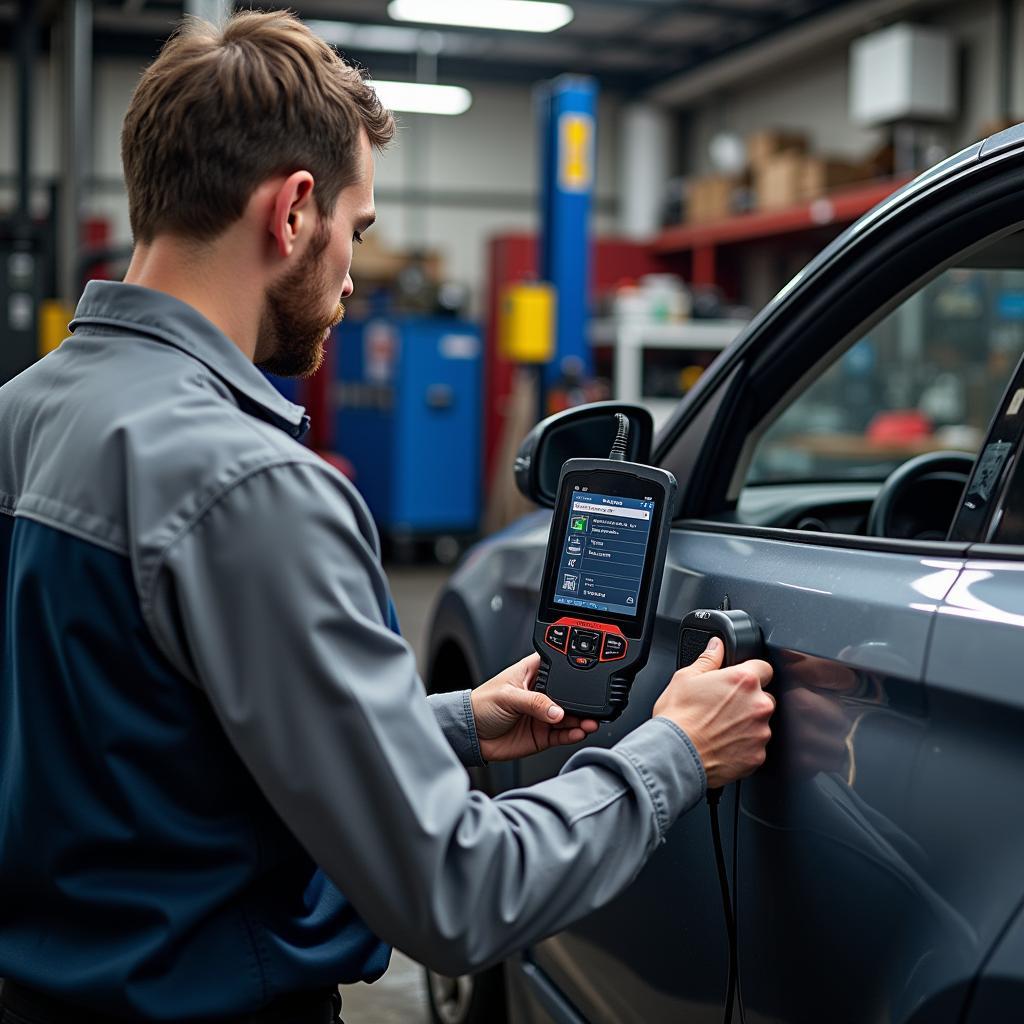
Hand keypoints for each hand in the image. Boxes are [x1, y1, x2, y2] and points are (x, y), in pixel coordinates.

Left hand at [471, 653, 599, 761]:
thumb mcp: (507, 697)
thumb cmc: (481, 706)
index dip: (572, 670)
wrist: (470, 735)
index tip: (587, 676)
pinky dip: (573, 735)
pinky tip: (580, 732)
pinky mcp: (542, 735)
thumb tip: (558, 711)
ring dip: (582, 720)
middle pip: (569, 695)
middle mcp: (541, 693)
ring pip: (569, 717)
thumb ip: (534, 703)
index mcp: (532, 674)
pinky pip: (563, 735)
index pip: (558, 667)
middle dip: (582, 701)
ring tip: (590, 723)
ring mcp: (543, 715)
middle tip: (592, 707)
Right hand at [653, 637, 774, 788]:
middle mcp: (759, 705)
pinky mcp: (758, 756)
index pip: (764, 667)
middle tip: (723, 707)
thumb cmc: (678, 717)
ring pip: (760, 723)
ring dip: (747, 724)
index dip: (751, 672)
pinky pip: (756, 747)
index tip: (740, 681)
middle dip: (748, 701)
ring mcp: (761, 732)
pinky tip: (723, 744)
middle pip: (764, 697)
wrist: (676, 754)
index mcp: (744, 680)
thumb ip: (708, 659)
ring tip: (720, 728)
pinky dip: (743, 746)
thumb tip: (716, 646)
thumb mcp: (686, 678)